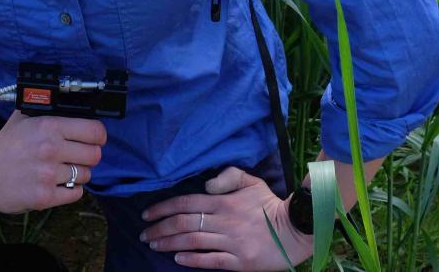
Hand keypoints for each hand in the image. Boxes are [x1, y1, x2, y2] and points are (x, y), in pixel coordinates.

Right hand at [0, 111, 105, 212]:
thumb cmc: (4, 145)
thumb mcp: (23, 118)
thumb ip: (47, 110)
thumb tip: (72, 103)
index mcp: (49, 127)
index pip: (95, 131)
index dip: (98, 136)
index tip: (95, 139)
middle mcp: (51, 150)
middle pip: (95, 155)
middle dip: (89, 155)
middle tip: (78, 156)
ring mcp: (48, 175)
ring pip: (86, 175)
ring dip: (78, 174)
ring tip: (62, 171)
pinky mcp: (45, 197)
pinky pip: (76, 194)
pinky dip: (71, 190)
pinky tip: (59, 184)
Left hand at [140, 166, 314, 269]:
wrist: (295, 229)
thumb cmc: (269, 204)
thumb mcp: (251, 181)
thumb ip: (228, 176)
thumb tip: (206, 184)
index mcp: (224, 201)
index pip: (186, 202)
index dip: (163, 208)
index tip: (147, 214)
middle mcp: (224, 221)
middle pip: (184, 223)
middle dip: (160, 228)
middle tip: (144, 233)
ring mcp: (231, 243)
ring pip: (192, 242)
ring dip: (169, 244)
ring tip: (154, 245)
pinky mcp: (239, 262)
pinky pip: (210, 261)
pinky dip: (192, 260)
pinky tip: (177, 259)